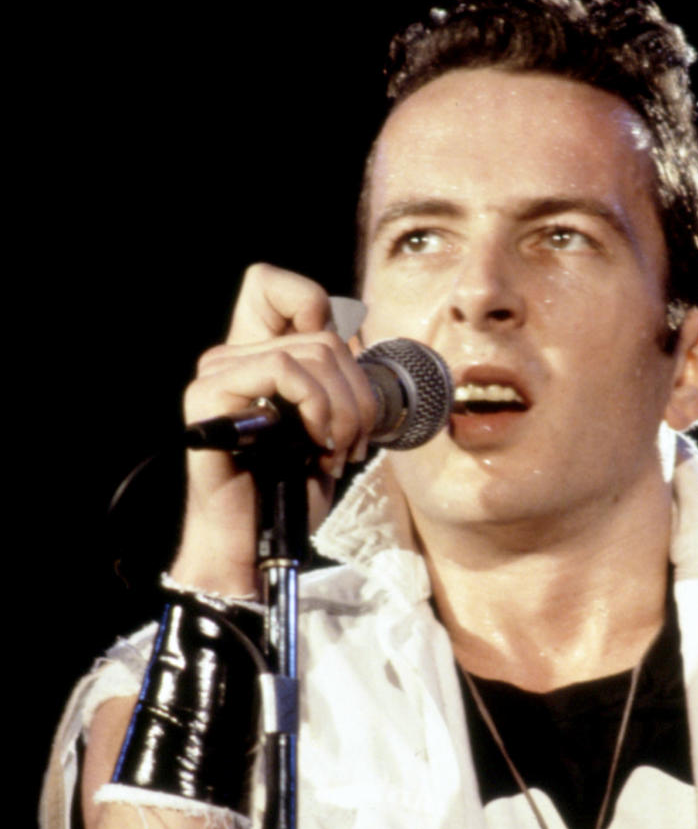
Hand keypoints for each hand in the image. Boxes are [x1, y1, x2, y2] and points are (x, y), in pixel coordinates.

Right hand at [171, 264, 376, 594]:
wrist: (257, 544)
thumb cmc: (288, 491)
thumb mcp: (327, 425)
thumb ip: (332, 379)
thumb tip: (353, 339)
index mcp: (257, 356)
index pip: (272, 284)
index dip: (315, 304)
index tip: (342, 373)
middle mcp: (231, 357)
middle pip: (322, 334)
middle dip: (359, 395)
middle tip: (355, 443)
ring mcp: (216, 375)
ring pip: (310, 354)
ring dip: (344, 411)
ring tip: (337, 451)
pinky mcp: (209, 398)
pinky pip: (280, 370)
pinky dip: (316, 407)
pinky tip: (315, 445)